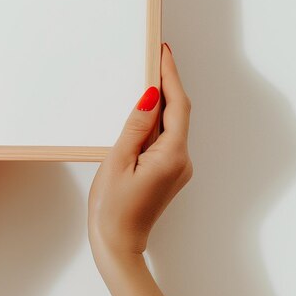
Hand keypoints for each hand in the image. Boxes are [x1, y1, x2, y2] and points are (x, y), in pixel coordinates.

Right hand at [88, 43, 192, 260]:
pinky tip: (144, 110)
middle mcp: (182, 160)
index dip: (171, 76)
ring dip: (162, 101)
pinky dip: (158, 120)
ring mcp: (178, 167)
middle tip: (156, 56)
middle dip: (168, 83)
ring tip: (147, 76)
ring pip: (173, 125)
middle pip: (179, 113)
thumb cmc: (113, 207)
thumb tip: (151, 96)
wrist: (118, 243)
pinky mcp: (170, 171)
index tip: (164, 52)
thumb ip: (137, 126)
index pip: (177, 106)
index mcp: (171, 156)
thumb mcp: (118, 160)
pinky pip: (167, 138)